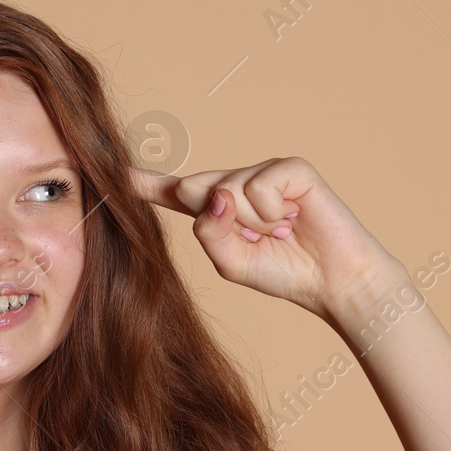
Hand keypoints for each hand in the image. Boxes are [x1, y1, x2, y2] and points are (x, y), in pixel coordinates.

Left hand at [131, 156, 396, 321]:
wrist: (332, 282)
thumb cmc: (283, 272)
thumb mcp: (231, 262)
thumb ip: (209, 233)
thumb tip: (215, 193)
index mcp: (215, 209)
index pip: (174, 192)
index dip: (147, 183)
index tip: (117, 174)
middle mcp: (235, 185)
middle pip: (194, 188)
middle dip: (218, 218)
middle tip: (258, 237)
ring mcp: (262, 172)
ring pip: (226, 189)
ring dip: (252, 222)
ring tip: (280, 231)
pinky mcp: (290, 168)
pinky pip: (258, 186)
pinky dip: (271, 211)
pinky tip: (292, 219)